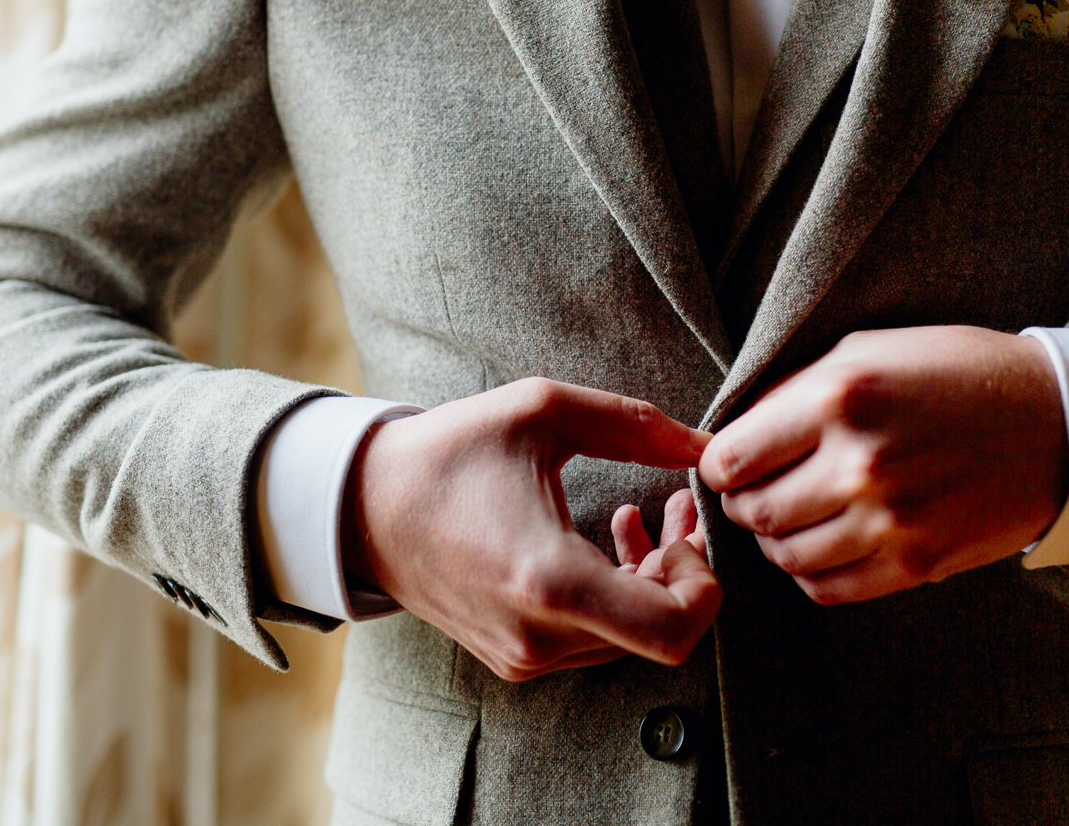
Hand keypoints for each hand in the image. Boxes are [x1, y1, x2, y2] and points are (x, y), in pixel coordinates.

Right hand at [346, 378, 721, 680]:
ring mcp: (525, 657)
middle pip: (662, 634)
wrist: (361, 508)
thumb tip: (707, 447)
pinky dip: (618, 592)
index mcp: (549, 580)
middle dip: (686, 570)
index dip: (705, 585)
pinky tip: (610, 535)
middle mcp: (539, 636)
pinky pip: (595, 637)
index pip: (673, 630)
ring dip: (654, 578)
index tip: (688, 527)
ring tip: (644, 512)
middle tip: (680, 508)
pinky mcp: (516, 658)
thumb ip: (634, 426)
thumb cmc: (447, 453)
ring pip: (631, 637)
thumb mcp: (541, 411)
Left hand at [698, 326, 1067, 604]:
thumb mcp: (869, 349)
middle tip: (754, 493)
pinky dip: (810, 573)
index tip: (726, 466)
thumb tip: (732, 433)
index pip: (732, 458)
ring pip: (786, 557)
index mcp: (842, 396)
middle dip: (742, 506)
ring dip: (775, 542)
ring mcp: (891, 520)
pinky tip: (824, 545)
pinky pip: (829, 589)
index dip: (717, 467)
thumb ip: (796, 392)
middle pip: (755, 512)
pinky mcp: (917, 562)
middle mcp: (860, 463)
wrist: (1056, 424)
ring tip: (791, 518)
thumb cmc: (957, 373)